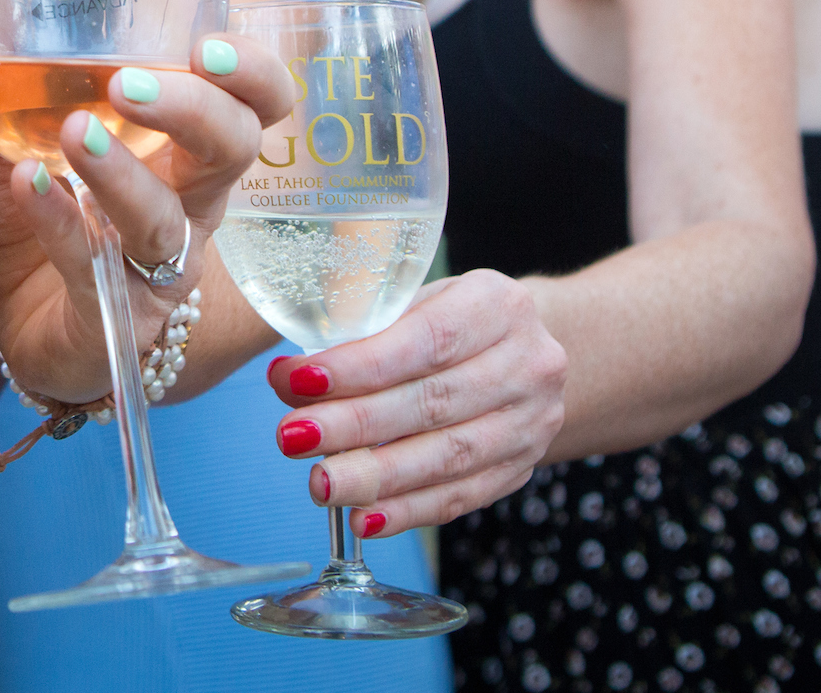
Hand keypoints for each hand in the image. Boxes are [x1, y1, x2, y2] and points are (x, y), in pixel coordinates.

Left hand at [0, 34, 291, 403]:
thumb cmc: (44, 226)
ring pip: (164, 219)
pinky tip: (28, 183)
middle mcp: (187, 205)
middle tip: (129, 81)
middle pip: (232, 150)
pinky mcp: (117, 317)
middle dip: (194, 109)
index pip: (252, 104)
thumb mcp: (4, 153)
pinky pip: (97, 270)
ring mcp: (156, 267)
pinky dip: (61, 223)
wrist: (30, 336)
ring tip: (73, 131)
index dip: (250, 73)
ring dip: (121, 171)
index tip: (209, 41)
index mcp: (181, 151)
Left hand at [267, 269, 567, 536]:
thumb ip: (361, 334)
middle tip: (294, 438)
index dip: (360, 366)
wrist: (526, 353)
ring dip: (375, 478)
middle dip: (355, 426)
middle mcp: (528, 364)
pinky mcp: (520, 469)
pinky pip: (461, 497)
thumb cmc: (452, 320)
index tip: (299, 381)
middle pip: (433, 403)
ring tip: (321, 484)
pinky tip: (363, 518)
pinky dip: (407, 511)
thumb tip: (290, 378)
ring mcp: (531, 422)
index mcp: (497, 306)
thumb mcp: (415, 302)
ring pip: (448, 458)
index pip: (426, 339)